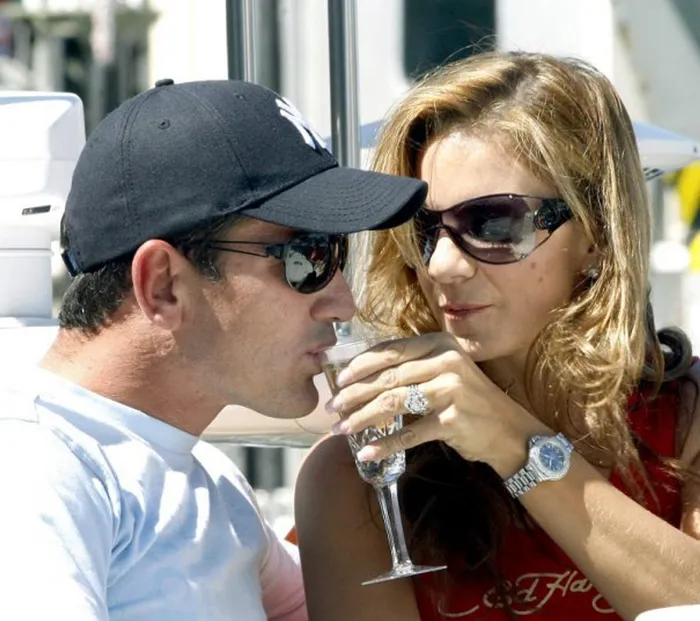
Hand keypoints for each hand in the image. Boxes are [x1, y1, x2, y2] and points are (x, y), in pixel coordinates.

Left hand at [326, 333, 549, 474]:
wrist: (510, 431)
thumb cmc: (470, 400)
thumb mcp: (445, 371)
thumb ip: (413, 367)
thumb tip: (363, 375)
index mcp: (440, 344)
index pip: (390, 352)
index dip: (360, 366)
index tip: (339, 380)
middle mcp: (446, 362)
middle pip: (388, 377)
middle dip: (355, 394)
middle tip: (333, 407)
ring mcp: (450, 390)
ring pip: (393, 403)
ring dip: (362, 418)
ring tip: (342, 429)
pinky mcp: (452, 420)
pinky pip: (410, 434)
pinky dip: (385, 444)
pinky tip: (368, 452)